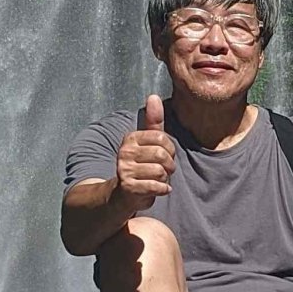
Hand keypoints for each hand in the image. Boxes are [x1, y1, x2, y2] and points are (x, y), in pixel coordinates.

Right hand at [114, 94, 176, 212]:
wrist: (122, 194)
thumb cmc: (140, 166)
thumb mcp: (147, 143)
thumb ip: (153, 121)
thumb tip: (154, 96)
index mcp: (131, 138)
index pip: (161, 138)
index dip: (170, 150)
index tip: (165, 157)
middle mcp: (125, 152)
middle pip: (162, 155)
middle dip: (169, 166)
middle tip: (163, 171)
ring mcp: (124, 169)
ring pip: (160, 172)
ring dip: (164, 179)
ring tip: (157, 180)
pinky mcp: (128, 186)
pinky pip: (156, 186)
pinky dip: (162, 190)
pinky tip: (159, 190)